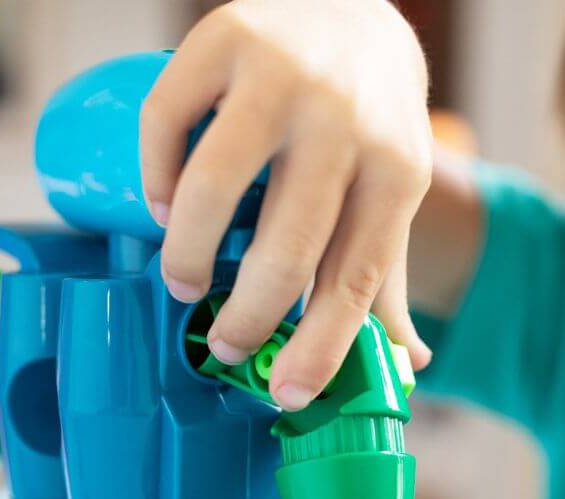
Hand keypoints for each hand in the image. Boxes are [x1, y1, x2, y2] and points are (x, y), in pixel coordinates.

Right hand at [141, 0, 432, 409]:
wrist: (350, 6)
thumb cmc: (367, 123)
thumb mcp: (391, 194)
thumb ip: (385, 277)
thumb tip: (407, 363)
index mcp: (395, 169)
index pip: (355, 277)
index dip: (321, 346)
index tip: (286, 394)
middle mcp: (342, 120)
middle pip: (285, 246)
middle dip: (247, 315)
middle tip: (224, 344)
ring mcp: (280, 75)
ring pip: (215, 187)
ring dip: (191, 254)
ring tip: (185, 282)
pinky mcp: (222, 39)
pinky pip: (167, 121)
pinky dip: (157, 177)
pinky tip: (166, 207)